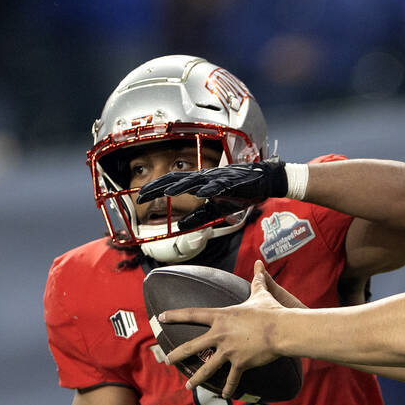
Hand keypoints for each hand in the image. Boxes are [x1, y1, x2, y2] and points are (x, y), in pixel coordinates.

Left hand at [136, 159, 286, 204]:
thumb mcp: (216, 209)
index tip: (141, 197)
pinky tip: (200, 193)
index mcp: (200, 182)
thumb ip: (198, 217)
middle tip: (143, 195)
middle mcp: (206, 177)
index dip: (156, 188)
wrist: (263, 182)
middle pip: (178, 179)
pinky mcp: (233, 183)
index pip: (173, 183)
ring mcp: (219, 178)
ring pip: (196, 181)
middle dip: (160, 186)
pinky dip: (209, 189)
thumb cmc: (239, 193)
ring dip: (181, 186)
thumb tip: (179, 227)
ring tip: (168, 192)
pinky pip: (220, 185)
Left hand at [161, 261, 301, 397]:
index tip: (162, 317)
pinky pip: (231, 378)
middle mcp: (220, 335)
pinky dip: (228, 388)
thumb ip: (257, 279)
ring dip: (197, 378)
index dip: (176, 316)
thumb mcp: (261, 294)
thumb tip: (259, 264)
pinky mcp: (240, 363)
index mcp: (221, 317)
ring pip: (207, 368)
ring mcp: (228, 350)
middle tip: (167, 360)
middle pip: (192, 346)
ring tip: (188, 385)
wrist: (281, 329)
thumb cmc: (271, 311)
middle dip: (177, 354)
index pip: (193, 315)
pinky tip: (224, 396)